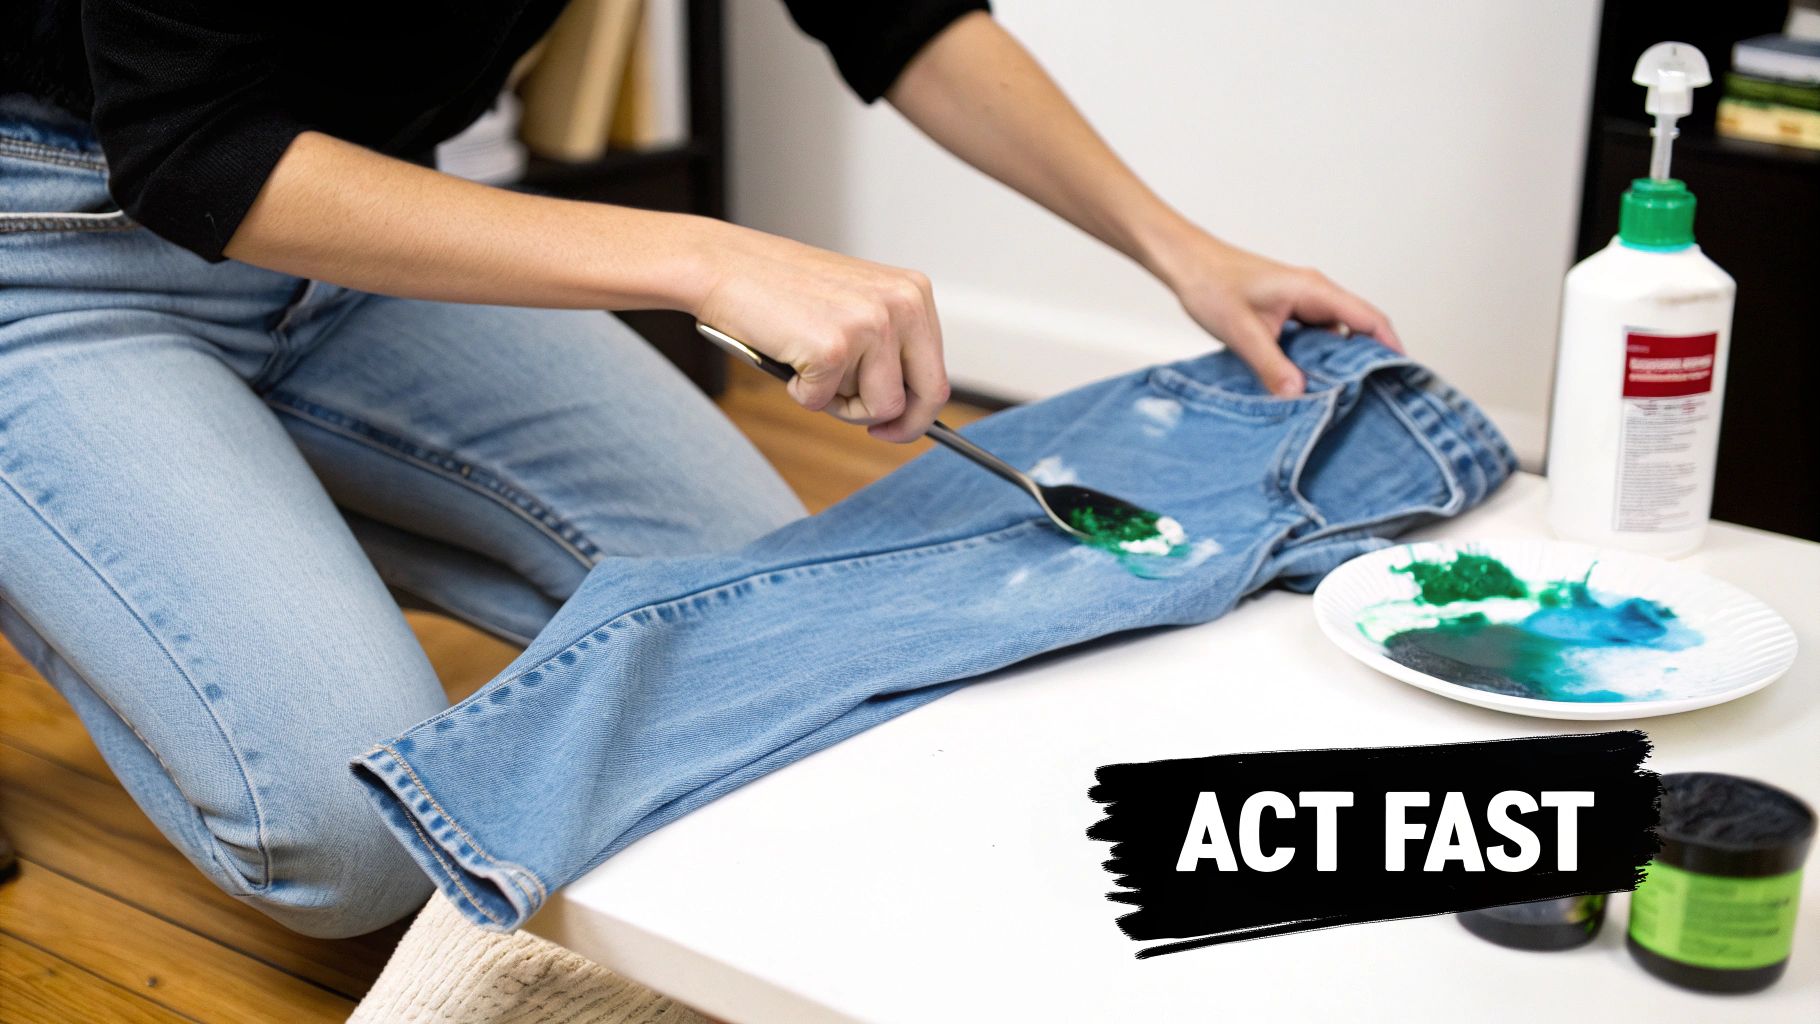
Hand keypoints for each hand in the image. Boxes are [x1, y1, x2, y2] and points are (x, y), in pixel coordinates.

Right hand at [691, 224, 948, 442]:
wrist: (725, 265)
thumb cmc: (782, 290)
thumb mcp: (855, 306)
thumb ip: (887, 344)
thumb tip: (907, 406)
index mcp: (914, 292)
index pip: (937, 371)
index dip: (919, 409)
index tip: (898, 423)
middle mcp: (903, 305)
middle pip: (927, 396)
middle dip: (901, 425)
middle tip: (874, 432)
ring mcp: (871, 326)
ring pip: (879, 408)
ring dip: (840, 404)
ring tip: (810, 369)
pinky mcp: (834, 348)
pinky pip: (825, 404)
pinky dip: (800, 393)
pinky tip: (786, 356)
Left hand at [1155, 228, 1403, 396]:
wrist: (1185, 263)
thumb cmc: (1211, 284)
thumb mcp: (1242, 331)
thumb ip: (1271, 364)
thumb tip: (1299, 395)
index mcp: (1314, 290)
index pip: (1368, 319)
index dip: (1389, 347)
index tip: (1401, 376)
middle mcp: (1315, 294)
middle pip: (1358, 329)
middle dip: (1368, 361)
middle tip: (1372, 397)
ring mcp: (1302, 303)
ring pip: (1335, 336)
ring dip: (1339, 363)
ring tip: (1343, 397)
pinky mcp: (1288, 313)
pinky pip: (1314, 338)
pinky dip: (1317, 360)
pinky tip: (1309, 383)